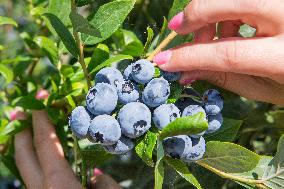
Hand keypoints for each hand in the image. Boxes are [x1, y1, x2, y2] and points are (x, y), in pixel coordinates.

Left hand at [14, 110, 120, 188]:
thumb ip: (102, 182)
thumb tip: (94, 176)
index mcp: (59, 185)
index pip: (46, 144)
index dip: (42, 119)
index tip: (41, 98)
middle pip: (24, 157)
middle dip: (21, 132)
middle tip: (21, 112)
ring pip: (27, 171)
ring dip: (26, 149)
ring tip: (28, 133)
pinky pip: (36, 180)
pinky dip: (36, 165)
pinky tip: (44, 161)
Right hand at [153, 0, 283, 104]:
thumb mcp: (262, 88)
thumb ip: (223, 76)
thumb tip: (185, 71)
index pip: (228, 53)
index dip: (190, 57)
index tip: (163, 60)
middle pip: (231, 3)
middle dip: (197, 13)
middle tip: (178, 29)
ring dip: (214, 12)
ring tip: (213, 37)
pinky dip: (229, 7)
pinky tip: (233, 26)